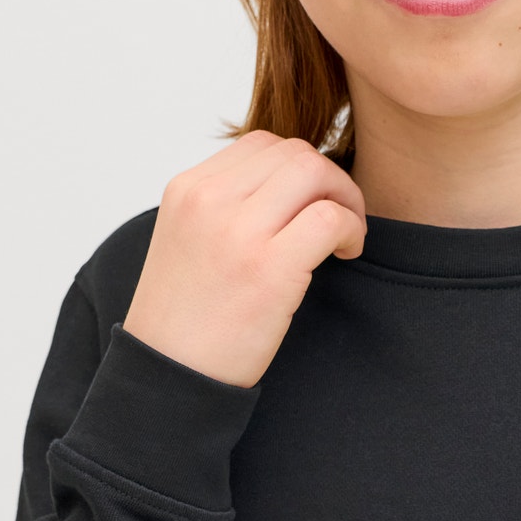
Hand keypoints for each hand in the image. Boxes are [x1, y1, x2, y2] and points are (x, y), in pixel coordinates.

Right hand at [120, 131, 366, 387]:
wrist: (168, 376)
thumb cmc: (187, 318)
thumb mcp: (189, 240)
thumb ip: (227, 205)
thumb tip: (290, 184)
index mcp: (187, 189)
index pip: (262, 143)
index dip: (300, 169)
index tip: (309, 204)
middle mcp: (208, 199)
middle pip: (296, 152)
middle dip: (331, 180)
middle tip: (340, 220)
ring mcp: (237, 231)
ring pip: (316, 172)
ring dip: (346, 200)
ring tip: (343, 238)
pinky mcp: (268, 268)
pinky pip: (331, 218)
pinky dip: (352, 229)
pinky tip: (345, 254)